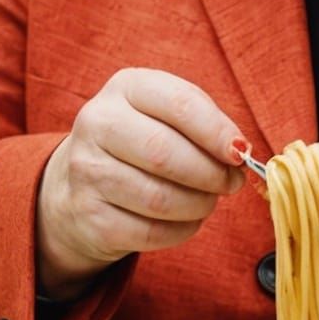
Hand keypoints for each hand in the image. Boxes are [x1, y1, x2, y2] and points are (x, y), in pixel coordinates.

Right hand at [35, 69, 247, 299]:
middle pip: (165, 153)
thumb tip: (239, 153)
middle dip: (210, 173)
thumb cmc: (140, 142)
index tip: (241, 152)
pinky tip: (187, 219)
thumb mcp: (165, 114)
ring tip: (209, 201)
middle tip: (231, 182)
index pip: (180, 103)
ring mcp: (86, 171)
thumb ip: (204, 124)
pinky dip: (181, 230)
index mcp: (126, 88)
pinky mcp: (88, 215)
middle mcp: (98, 123)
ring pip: (158, 198)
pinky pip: (148, 231)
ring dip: (199, 204)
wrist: (78, 183)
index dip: (217, 131)